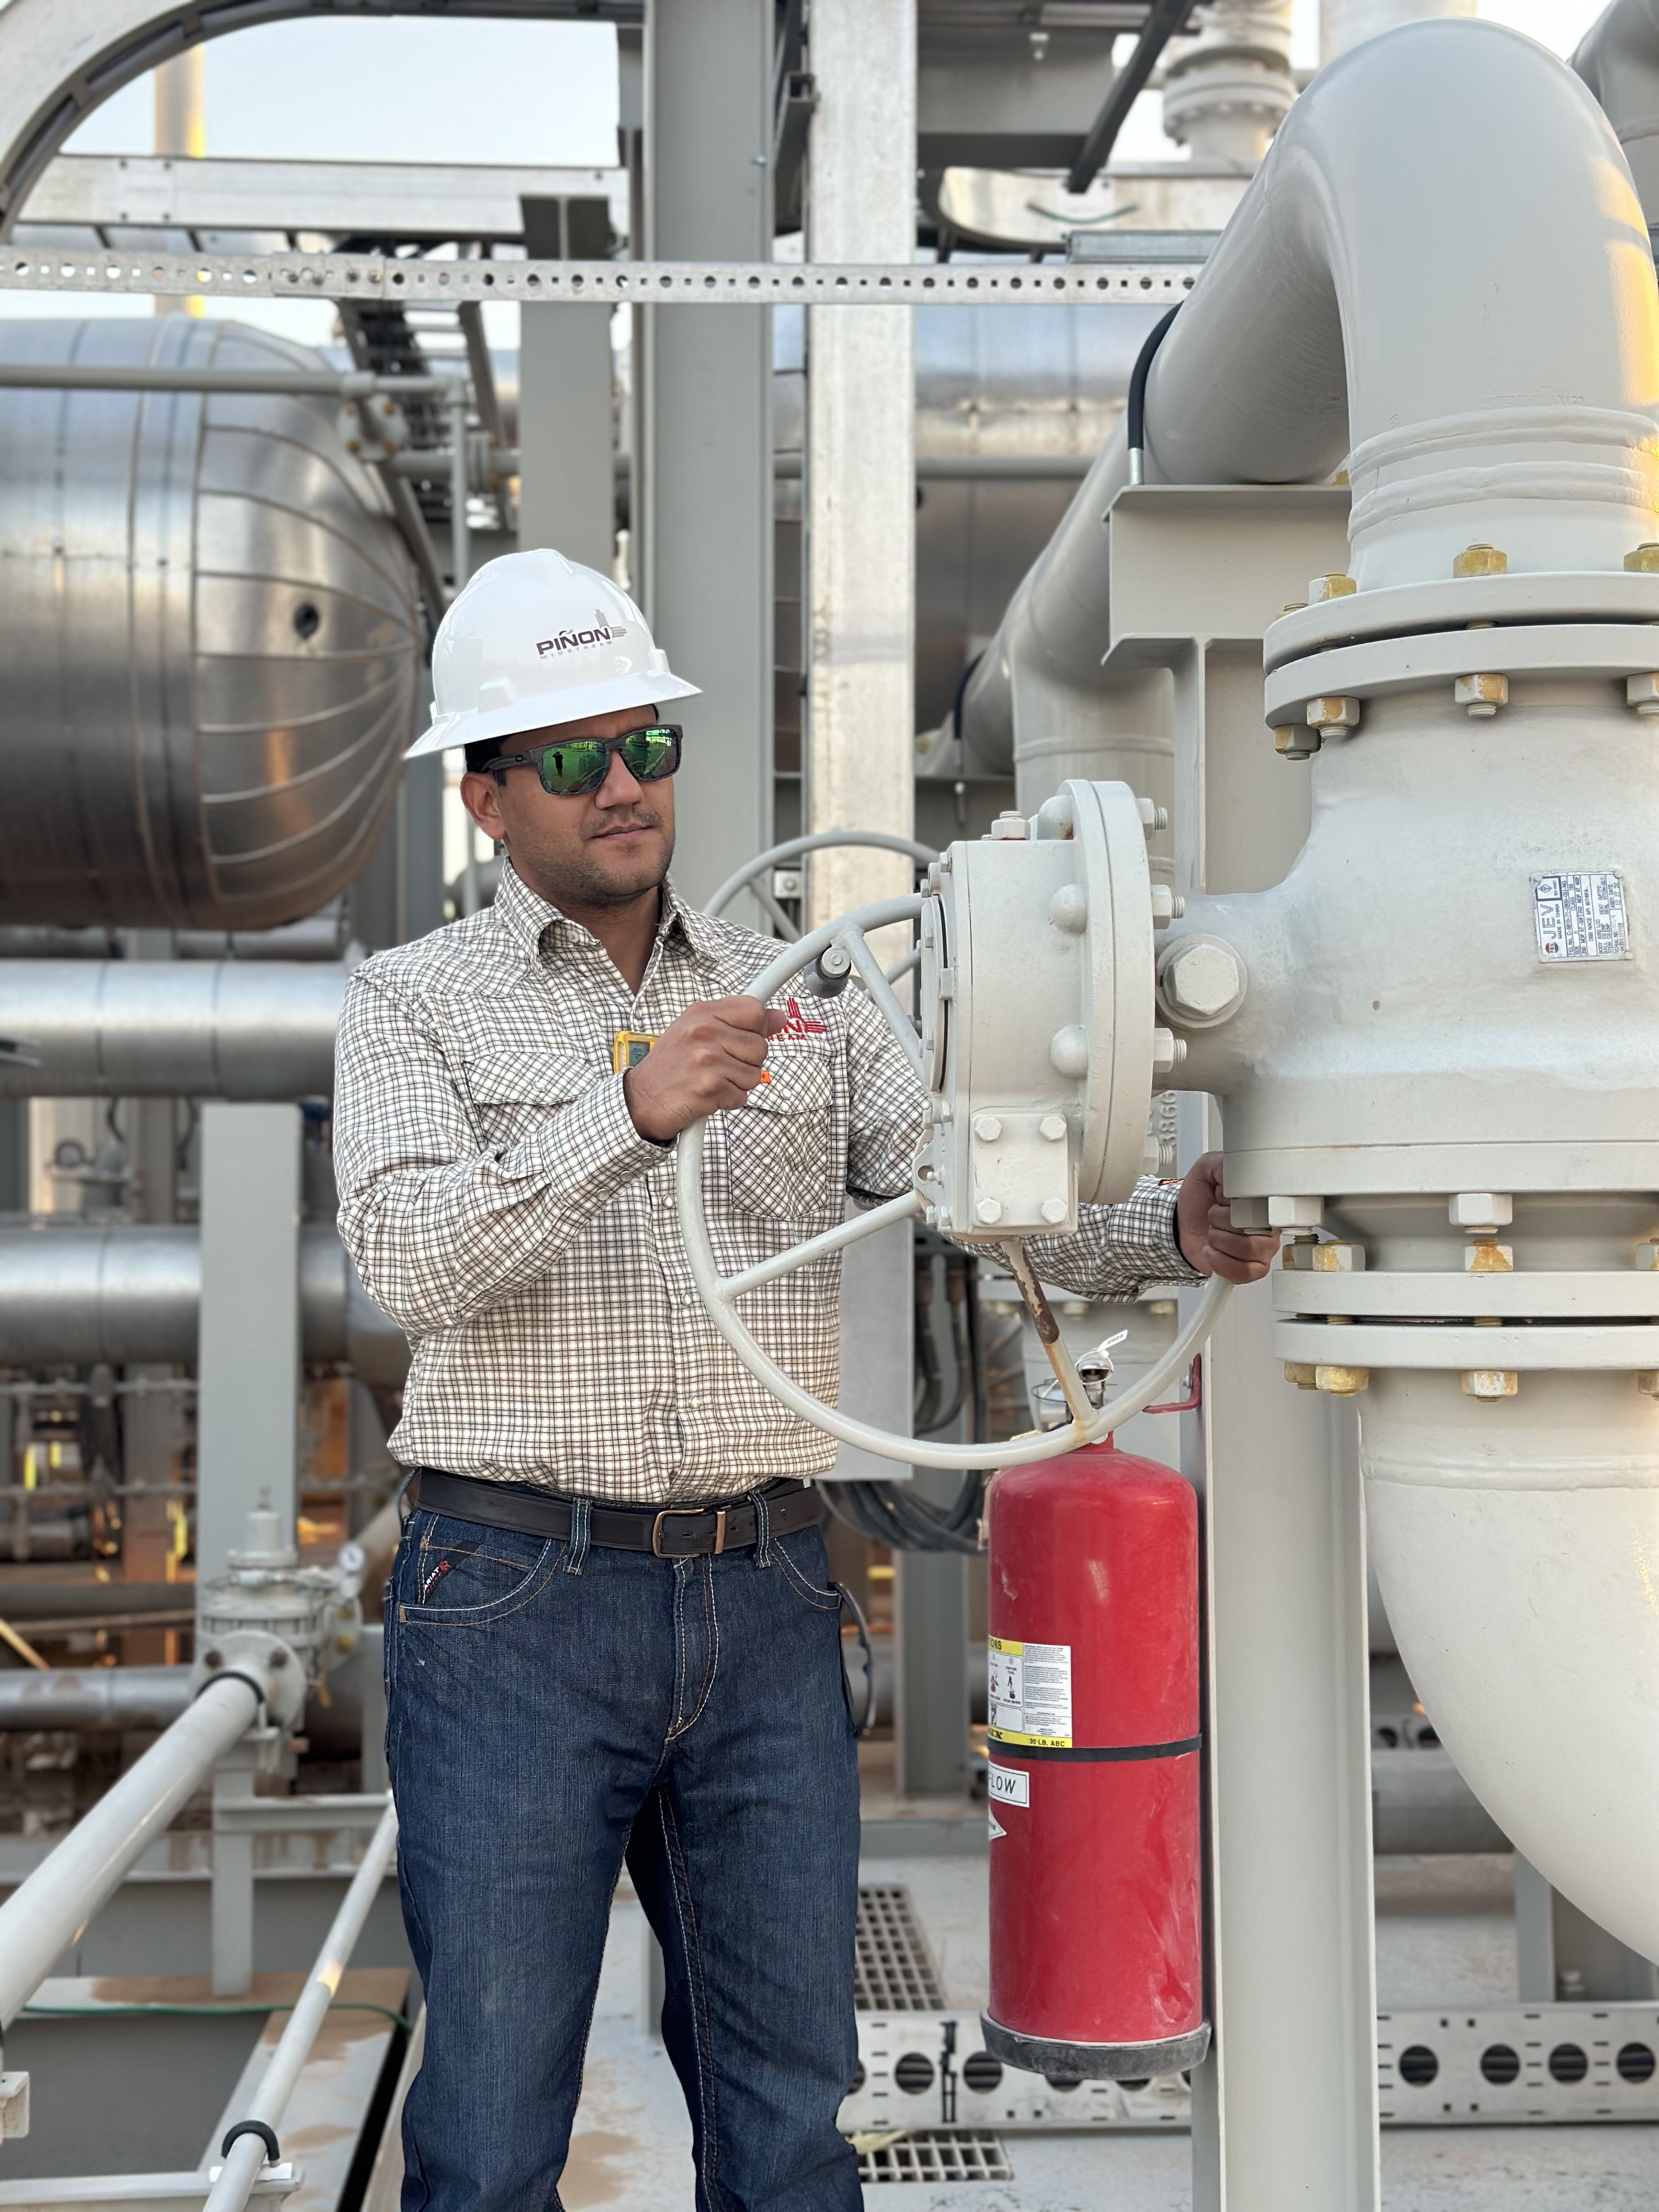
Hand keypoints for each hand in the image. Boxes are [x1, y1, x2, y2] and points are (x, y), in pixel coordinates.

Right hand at [623, 996, 787, 1143]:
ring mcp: (707, 1060)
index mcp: (702, 1014)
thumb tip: (779, 1017)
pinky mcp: (710, 1087)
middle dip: (746, 1062)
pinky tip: (707, 1095)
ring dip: (737, 1084)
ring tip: (711, 1080)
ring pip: (755, 1074)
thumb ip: (738, 1022)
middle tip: (719, 1066)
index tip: (745, 1038)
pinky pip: (742, 1096)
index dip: (758, 1028)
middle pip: (760, 1046)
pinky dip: (728, 1101)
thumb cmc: (670, 1066)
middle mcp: (704, 1032)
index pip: (754, 1010)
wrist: (640, 1099)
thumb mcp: (698, 1032)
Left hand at [1175, 1152, 1280, 1282]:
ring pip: (1248, 1249)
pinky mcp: (1250, 1270)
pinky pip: (1243, 1272)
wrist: (1182, 1224)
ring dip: (1219, 1240)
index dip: (1237, 1203)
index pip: (1265, 1204)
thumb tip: (1237, 1170)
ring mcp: (1261, 1250)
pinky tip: (1212, 1251)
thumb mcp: (1206, 1170)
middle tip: (1214, 1216)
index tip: (1222, 1199)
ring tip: (1212, 1233)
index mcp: (1263, 1202)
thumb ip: (1222, 1164)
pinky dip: (1220, 1262)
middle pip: (1254, 1227)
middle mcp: (1267, 1226)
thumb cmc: (1199, 1200)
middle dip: (1221, 1221)